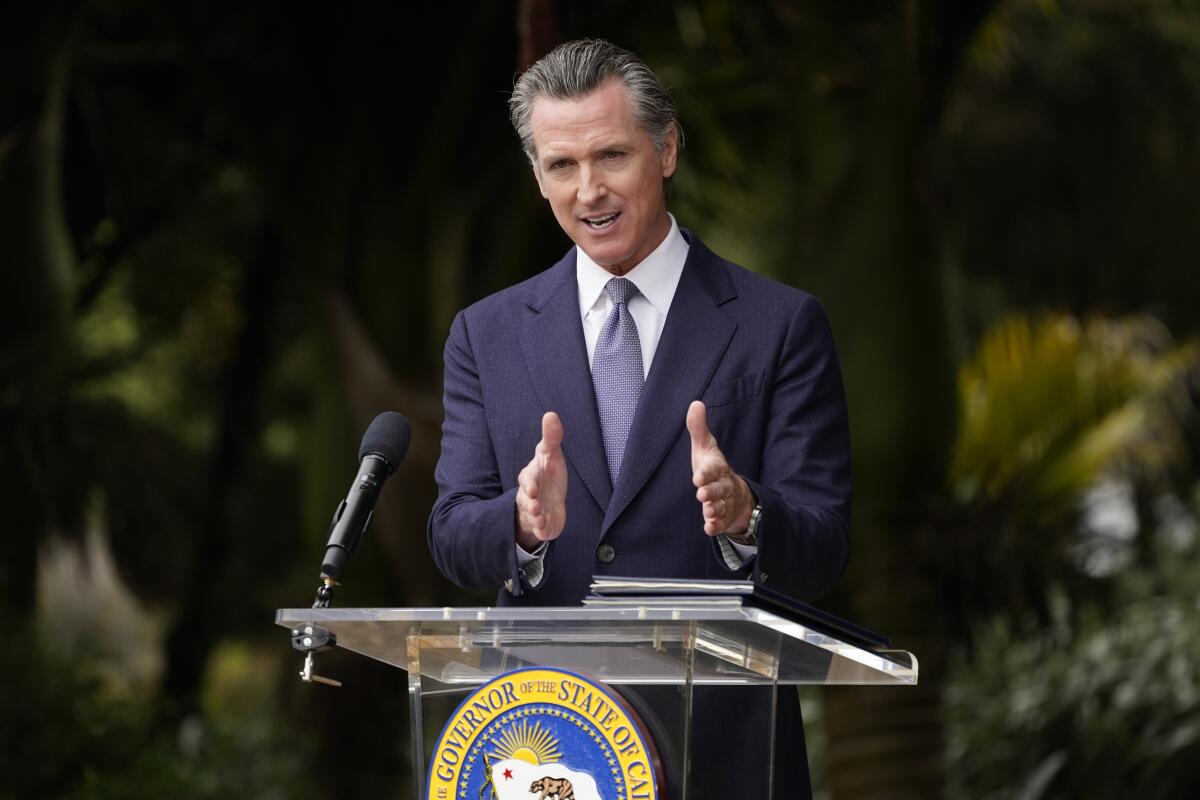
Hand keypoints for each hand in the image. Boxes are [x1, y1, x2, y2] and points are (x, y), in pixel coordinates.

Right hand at [515, 412, 567, 548]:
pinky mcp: (543, 525)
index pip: (527, 479)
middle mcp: (529, 495)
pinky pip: (540, 530)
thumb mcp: (550, 454)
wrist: (549, 500)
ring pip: (532, 516)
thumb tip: (550, 414)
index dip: (529, 484)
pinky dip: (542, 531)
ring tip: (540, 518)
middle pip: (526, 499)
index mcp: (531, 478)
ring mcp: (535, 512)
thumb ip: (551, 437)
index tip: (533, 488)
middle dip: (529, 502)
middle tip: (534, 505)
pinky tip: (545, 532)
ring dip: (535, 518)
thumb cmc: (548, 474)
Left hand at [687, 400, 752, 536]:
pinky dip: (716, 525)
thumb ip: (698, 429)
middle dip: (711, 491)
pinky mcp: (724, 517)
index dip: (707, 472)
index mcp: (718, 467)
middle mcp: (724, 485)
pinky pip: (721, 522)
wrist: (735, 494)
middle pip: (719, 489)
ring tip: (707, 511)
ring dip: (714, 509)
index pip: (714, 469)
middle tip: (701, 495)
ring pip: (721, 506)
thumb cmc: (714, 468)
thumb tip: (695, 403)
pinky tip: (709, 527)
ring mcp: (726, 502)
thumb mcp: (705, 448)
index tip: (697, 476)